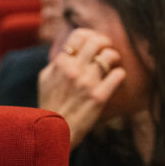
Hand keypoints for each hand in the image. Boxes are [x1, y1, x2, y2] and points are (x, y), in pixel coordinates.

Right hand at [38, 28, 125, 148]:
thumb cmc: (49, 104)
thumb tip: (67, 50)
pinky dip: (119, 74)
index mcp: (60, 63)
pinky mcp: (99, 96)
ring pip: (109, 56)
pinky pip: (118, 75)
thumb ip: (56, 63)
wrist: (52, 131)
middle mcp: (73, 70)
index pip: (79, 35)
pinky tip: (115, 79)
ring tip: (112, 65)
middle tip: (107, 51)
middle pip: (96, 41)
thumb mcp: (45, 79)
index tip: (95, 43)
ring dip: (113, 58)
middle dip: (105, 43)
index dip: (91, 35)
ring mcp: (87, 83)